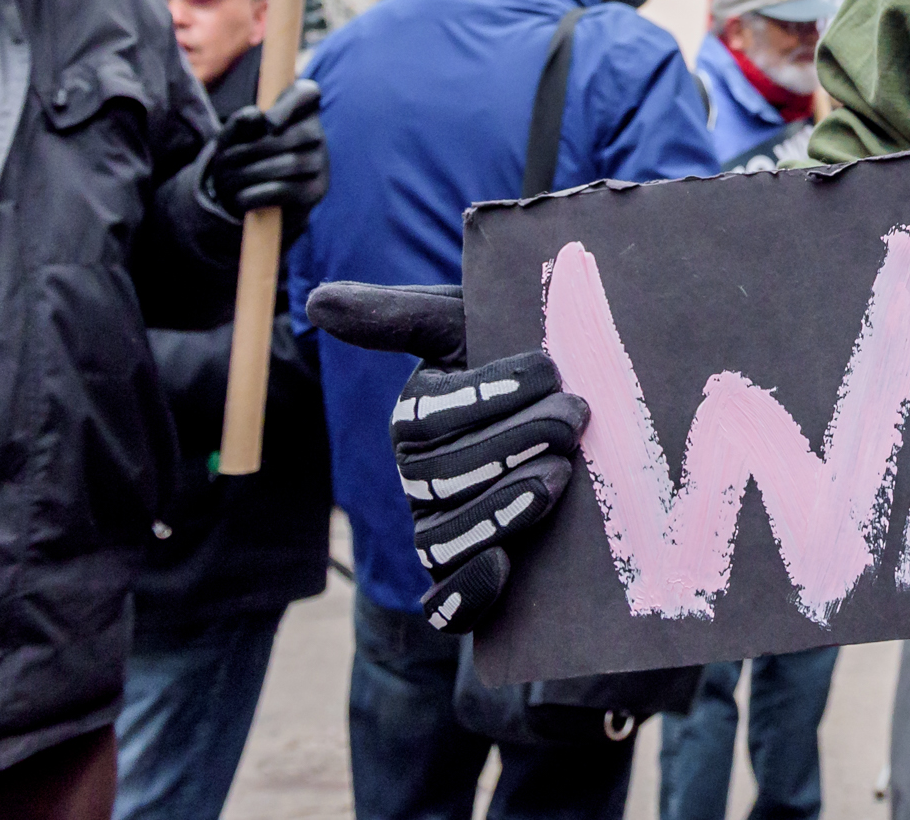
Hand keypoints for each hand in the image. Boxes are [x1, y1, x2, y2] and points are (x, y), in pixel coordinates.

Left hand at [199, 79, 328, 236]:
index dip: (289, 104)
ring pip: (288, 165)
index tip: (268, 123)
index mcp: (298, 111)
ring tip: (227, 182)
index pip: (306, 92)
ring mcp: (321, 163)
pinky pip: (285, 189)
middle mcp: (317, 134)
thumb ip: (238, 124)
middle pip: (288, 136)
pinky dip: (256, 194)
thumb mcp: (232, 139)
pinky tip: (240, 197)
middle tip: (224, 163)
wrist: (255, 199)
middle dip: (249, 151)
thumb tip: (254, 116)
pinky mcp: (317, 190)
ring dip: (249, 174)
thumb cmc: (243, 158)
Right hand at [307, 280, 584, 634]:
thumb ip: (402, 316)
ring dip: (496, 510)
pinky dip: (466, 593)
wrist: (592, 414)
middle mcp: (417, 480)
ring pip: (440, 539)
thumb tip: (317, 302)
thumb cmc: (532, 365)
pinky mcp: (469, 579)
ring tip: (557, 478)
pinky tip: (502, 566)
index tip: (547, 370)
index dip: (483, 395)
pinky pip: (446, 606)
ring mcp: (440, 531)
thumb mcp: (474, 328)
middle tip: (572, 418)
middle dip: (509, 445)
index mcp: (415, 420)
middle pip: (437, 477)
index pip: (426, 416)